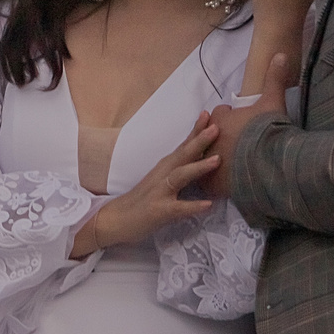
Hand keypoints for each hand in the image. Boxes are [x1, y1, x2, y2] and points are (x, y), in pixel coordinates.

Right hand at [72, 117, 219, 256]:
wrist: (115, 220)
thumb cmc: (142, 201)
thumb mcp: (160, 180)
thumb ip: (178, 170)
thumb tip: (202, 159)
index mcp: (164, 167)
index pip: (182, 146)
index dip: (195, 130)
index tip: (209, 114)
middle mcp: (161, 175)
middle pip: (182, 155)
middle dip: (200, 140)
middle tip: (217, 127)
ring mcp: (159, 192)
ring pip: (180, 176)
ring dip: (198, 167)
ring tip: (218, 160)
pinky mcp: (158, 211)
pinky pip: (178, 208)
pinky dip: (193, 206)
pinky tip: (208, 205)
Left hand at [204, 52, 292, 195]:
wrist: (269, 162)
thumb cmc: (269, 130)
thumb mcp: (272, 100)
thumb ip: (274, 77)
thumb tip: (281, 54)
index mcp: (219, 119)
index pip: (218, 115)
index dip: (228, 117)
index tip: (239, 120)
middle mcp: (209, 140)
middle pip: (208, 139)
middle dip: (218, 140)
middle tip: (233, 146)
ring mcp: (209, 163)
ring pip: (207, 161)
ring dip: (214, 162)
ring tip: (226, 167)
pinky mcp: (213, 183)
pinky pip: (209, 184)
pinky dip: (215, 184)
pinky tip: (223, 186)